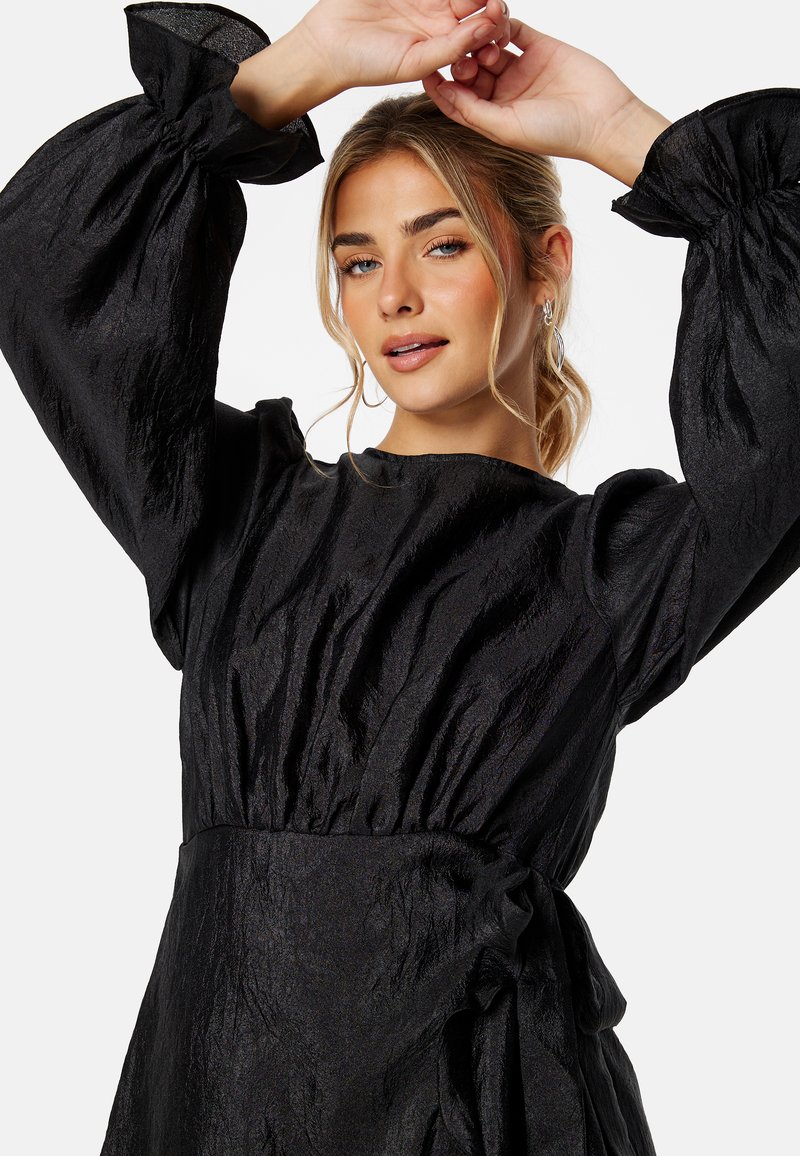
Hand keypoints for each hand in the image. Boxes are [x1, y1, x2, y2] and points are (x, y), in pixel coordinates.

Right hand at [295, 0, 511, 91]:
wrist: (329, 44)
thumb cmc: (368, 63)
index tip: (497, 20)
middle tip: (493, 3)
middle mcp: (441, 18)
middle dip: (492, 2)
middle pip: (479, 3)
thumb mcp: (415, 62)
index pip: (481, 31)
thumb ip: (451, 48)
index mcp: (446, 44)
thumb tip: (485, 29)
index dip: (495, 24)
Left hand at [421, 16, 663, 172]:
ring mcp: (520, 69)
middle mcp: (503, 93)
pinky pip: (514, 30)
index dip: (442, 87)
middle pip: (471, 70)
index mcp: (493, 117)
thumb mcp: (507, 128)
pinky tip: (496, 21)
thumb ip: (474, 111)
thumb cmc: (556, 133)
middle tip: (459, 54)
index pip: (459, 100)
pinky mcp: (538, 47)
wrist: (602, 118)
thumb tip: (445, 92)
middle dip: (462, 60)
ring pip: (488, 47)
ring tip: (479, 39)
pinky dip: (503, 24)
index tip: (427, 73)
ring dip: (480, 41)